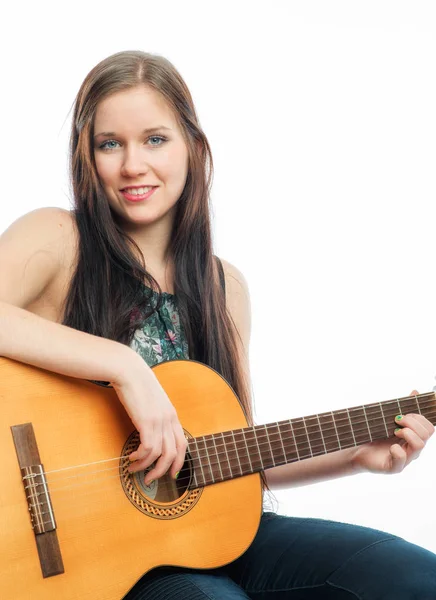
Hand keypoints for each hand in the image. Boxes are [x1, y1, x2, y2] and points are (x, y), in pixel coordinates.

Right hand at [112, 350, 186, 483]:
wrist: (129, 370)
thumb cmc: (137, 384)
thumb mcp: (152, 401)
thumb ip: (156, 414)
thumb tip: (150, 430)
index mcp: (172, 415)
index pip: (183, 444)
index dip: (179, 461)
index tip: (172, 473)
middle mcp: (169, 419)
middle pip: (174, 453)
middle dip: (163, 471)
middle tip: (151, 480)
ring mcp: (160, 421)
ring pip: (160, 454)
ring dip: (147, 467)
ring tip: (134, 470)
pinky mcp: (147, 421)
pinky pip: (148, 448)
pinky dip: (140, 458)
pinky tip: (131, 458)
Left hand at [351, 390, 434, 473]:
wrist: (357, 450)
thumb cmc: (375, 435)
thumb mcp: (388, 419)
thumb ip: (403, 407)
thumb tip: (415, 391)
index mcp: (414, 437)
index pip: (429, 428)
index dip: (419, 418)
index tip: (402, 414)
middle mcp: (412, 449)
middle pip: (427, 434)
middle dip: (412, 422)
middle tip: (396, 420)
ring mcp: (405, 459)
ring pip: (420, 446)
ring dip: (407, 433)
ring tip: (394, 431)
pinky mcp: (394, 467)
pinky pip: (402, 460)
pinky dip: (397, 450)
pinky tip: (390, 446)